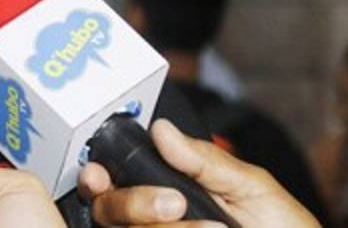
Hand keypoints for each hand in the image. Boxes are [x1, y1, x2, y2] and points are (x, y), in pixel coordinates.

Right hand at [78, 118, 320, 227]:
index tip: (98, 172)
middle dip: (133, 202)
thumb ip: (205, 160)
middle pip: (107, 210)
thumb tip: (161, 129)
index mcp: (166, 189)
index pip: (112, 179)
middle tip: (176, 204)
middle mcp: (153, 221)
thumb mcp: (253, 186)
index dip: (95, 175)